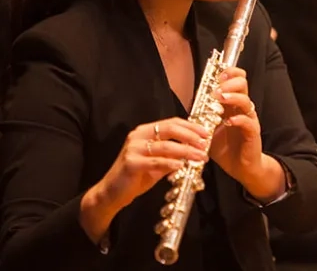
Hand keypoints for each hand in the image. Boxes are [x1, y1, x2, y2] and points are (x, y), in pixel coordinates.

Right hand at [79, 117, 208, 241]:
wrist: (111, 193)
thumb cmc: (135, 177)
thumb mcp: (157, 164)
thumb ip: (172, 156)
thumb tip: (195, 151)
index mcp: (144, 132)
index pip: (171, 122)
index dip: (190, 127)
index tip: (206, 134)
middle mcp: (138, 136)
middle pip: (169, 129)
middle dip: (191, 136)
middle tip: (205, 144)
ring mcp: (133, 148)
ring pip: (166, 146)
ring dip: (186, 151)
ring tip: (200, 157)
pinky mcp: (131, 162)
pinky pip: (155, 161)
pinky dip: (171, 163)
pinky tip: (182, 166)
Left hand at [209, 67, 285, 201]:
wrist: (242, 169)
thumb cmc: (227, 149)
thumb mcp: (210, 130)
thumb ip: (203, 118)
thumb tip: (188, 108)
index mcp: (233, 105)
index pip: (236, 80)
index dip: (228, 73)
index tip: (217, 75)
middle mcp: (243, 109)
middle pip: (243, 84)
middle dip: (229, 82)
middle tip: (216, 88)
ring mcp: (249, 120)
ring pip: (246, 101)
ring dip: (232, 97)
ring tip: (220, 99)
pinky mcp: (253, 134)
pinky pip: (248, 122)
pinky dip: (239, 119)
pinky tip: (228, 121)